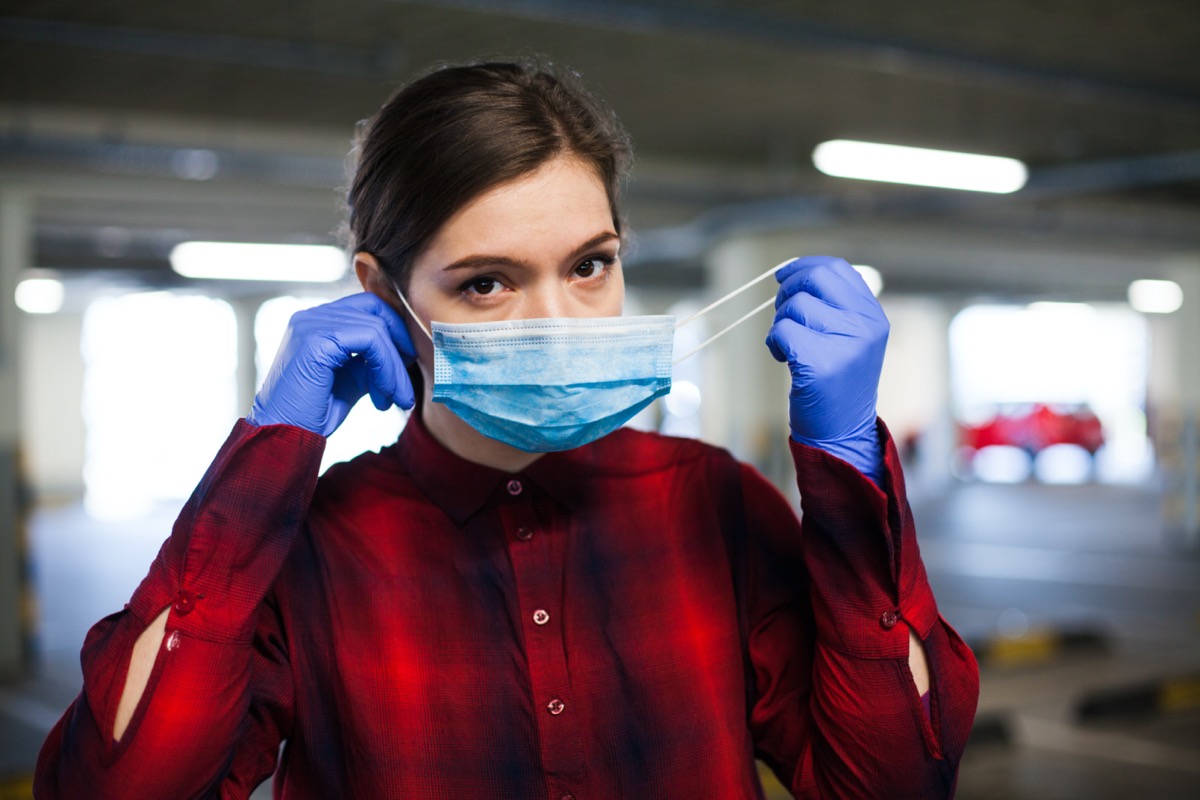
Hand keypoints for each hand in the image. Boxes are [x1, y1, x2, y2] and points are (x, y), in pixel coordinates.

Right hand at [248, 293, 415, 435]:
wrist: (283, 435)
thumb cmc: (313, 413)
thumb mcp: (351, 380)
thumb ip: (371, 361)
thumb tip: (405, 353)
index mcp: (318, 321)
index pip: (368, 306)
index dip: (395, 330)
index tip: (408, 363)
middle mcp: (312, 316)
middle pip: (375, 310)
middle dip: (400, 346)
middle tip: (406, 383)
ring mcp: (311, 324)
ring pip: (376, 328)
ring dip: (395, 368)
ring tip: (397, 399)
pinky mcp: (316, 339)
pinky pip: (370, 340)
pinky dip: (387, 368)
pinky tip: (385, 395)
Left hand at [765, 256, 888, 482]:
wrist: (842, 432)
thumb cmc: (837, 383)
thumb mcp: (850, 339)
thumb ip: (835, 306)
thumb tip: (794, 272)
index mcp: (873, 316)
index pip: (837, 269)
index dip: (804, 267)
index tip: (784, 276)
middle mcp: (865, 326)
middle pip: (814, 279)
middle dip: (788, 290)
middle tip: (783, 313)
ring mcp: (845, 343)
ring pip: (794, 306)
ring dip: (780, 324)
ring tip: (789, 348)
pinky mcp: (820, 363)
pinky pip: (782, 331)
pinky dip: (774, 343)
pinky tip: (783, 360)